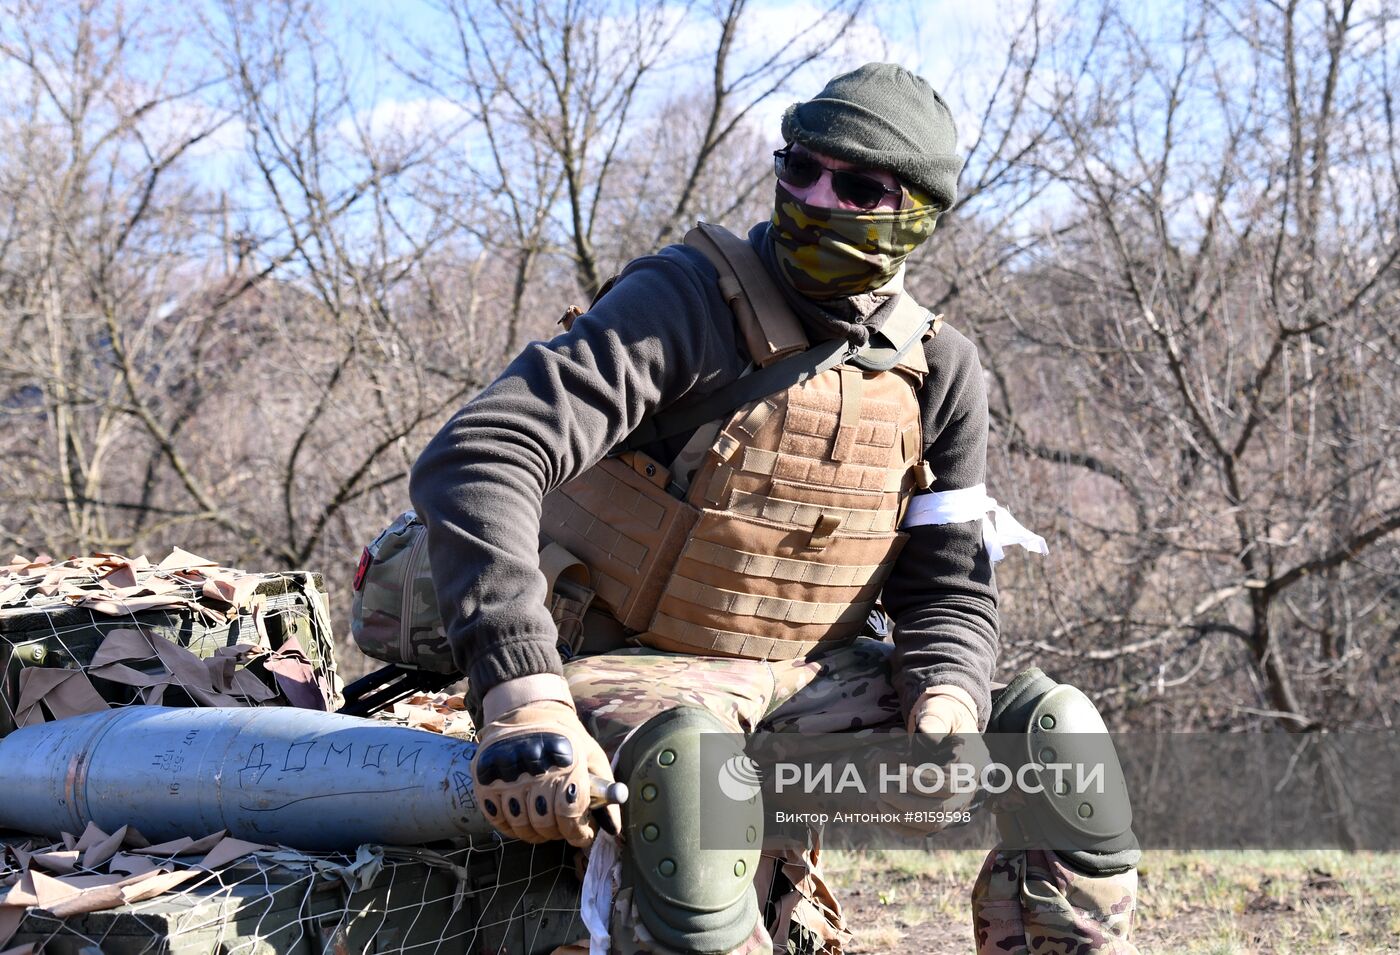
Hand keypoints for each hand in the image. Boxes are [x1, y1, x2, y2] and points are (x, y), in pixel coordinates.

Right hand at [472, 697, 620, 847]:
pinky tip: (524, 819)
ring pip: (521, 825)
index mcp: (566, 761)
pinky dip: (513, 827)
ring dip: (536, 833)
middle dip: (558, 833)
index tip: (583, 835)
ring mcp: (507, 774)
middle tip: (563, 828)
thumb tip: (614, 830)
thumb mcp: (592, 756)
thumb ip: (605, 792)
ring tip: (544, 825)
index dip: (578, 832)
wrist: (528, 713)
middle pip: (545, 823)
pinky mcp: (485, 779)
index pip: (569, 813)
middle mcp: (535, 768)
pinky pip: (498, 819)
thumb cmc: (566, 741)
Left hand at [876, 685, 984, 835]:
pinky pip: (923, 830)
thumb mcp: (942, 711)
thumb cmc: (944, 719)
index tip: (898, 771)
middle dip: (906, 803)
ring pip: (931, 825)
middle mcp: (966, 793)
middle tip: (882, 789)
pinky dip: (900, 825)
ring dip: (901, 816)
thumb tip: (927, 735)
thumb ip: (935, 719)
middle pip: (939, 812)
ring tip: (879, 799)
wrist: (951, 733)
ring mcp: (955, 807)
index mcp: (970, 768)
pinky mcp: (941, 816)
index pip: (947, 785)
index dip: (921, 781)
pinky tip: (882, 810)